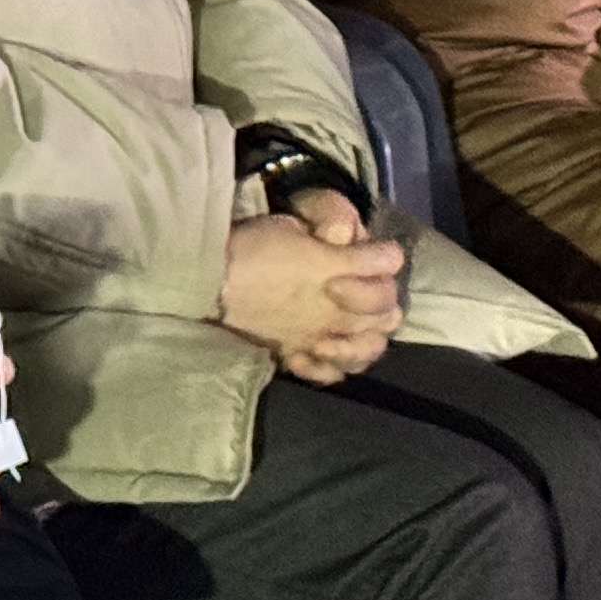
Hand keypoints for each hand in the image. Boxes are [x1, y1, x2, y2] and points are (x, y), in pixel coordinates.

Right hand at [218, 200, 407, 383]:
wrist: (212, 282)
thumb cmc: (253, 247)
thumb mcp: (294, 227)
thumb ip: (331, 231)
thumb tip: (354, 235)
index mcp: (334, 272)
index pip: (385, 268)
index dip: (388, 256)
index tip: (382, 250)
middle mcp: (333, 310)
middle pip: (386, 311)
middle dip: (385, 295)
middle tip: (373, 283)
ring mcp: (316, 338)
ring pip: (367, 348)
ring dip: (372, 333)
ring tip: (363, 323)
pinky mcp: (296, 356)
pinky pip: (330, 372)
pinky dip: (339, 364)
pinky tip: (334, 349)